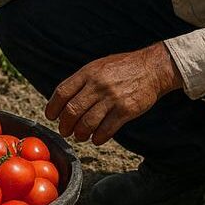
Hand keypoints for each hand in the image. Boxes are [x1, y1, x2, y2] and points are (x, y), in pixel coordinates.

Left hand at [45, 42, 183, 144]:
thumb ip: (81, 81)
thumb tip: (62, 101)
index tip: (52, 116)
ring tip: (80, 136)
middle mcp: (98, 85)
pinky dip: (98, 138)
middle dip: (65, 126)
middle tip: (65, 131)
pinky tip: (96, 138)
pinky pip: (106, 130)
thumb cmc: (123, 68)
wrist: (152, 68)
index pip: (62, 93)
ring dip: (80, 134)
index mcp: (88, 73)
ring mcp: (112, 98)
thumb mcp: (98, 66)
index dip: (53, 108)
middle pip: (72, 111)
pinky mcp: (126, 110)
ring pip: (87, 124)